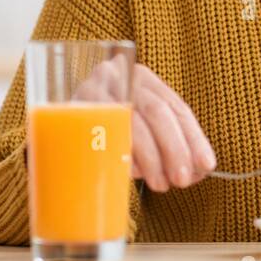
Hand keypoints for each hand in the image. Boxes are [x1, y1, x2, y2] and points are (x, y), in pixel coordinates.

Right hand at [74, 56, 216, 192]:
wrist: (53, 124)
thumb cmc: (108, 130)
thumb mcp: (141, 128)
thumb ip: (169, 143)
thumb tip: (199, 170)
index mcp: (142, 78)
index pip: (176, 107)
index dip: (194, 138)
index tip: (207, 165)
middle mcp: (119, 77)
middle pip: (156, 111)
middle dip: (175, 149)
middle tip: (183, 179)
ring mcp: (93, 91)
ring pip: (132, 123)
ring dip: (152, 158)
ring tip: (161, 183)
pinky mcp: (70, 112)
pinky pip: (103, 134)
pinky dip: (123, 156)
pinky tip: (134, 173)